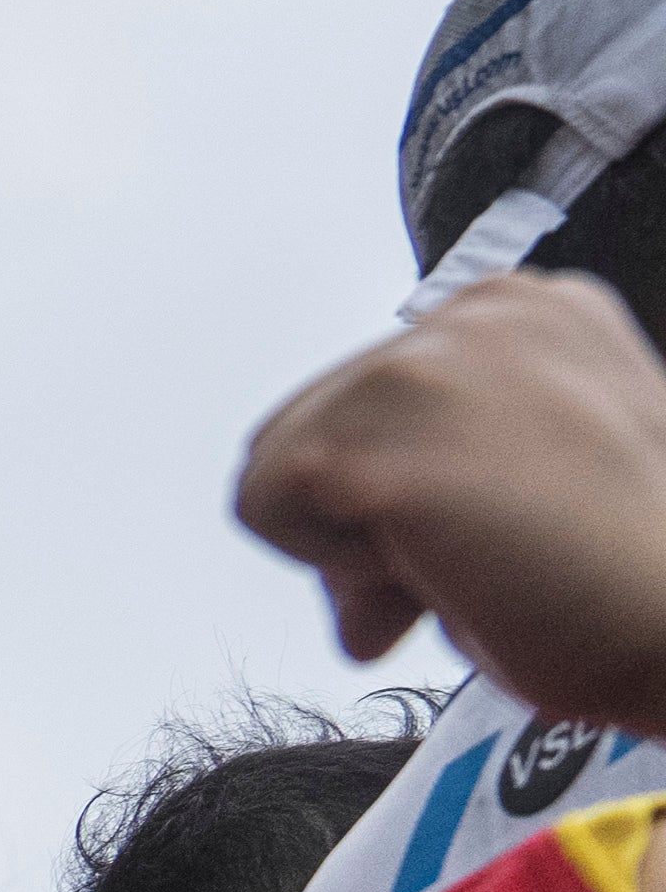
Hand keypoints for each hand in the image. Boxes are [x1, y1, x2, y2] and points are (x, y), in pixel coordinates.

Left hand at [239, 272, 665, 736]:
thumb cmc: (631, 580)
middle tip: (464, 571)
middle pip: (307, 424)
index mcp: (534, 314)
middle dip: (353, 519)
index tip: (480, 539)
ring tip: (468, 562)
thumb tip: (353, 556)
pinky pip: (261, 504)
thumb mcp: (542, 483)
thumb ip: (442, 474)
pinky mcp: (385, 420)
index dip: (394, 497)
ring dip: (347, 548)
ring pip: (275, 465)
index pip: (371, 400)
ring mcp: (434, 356)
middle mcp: (484, 311)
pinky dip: (331, 567)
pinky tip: (440, 565)